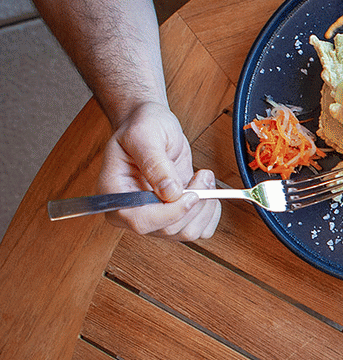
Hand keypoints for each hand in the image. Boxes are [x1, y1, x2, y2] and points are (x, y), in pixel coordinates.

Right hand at [97, 101, 220, 240]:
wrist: (153, 127)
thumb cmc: (142, 127)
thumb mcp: (145, 136)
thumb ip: (155, 163)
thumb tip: (170, 192)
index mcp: (115, 196)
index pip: (140, 222)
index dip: (170, 213)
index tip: (191, 195)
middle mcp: (133, 212)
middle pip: (169, 230)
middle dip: (194, 204)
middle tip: (203, 175)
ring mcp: (155, 217)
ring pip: (187, 232)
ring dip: (205, 207)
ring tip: (205, 178)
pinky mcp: (175, 216)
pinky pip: (199, 230)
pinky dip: (211, 213)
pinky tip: (208, 191)